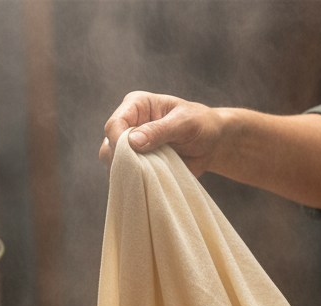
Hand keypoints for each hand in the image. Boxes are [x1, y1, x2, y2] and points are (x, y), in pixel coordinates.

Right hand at [99, 91, 223, 175]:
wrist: (211, 143)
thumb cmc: (200, 125)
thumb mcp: (183, 123)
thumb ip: (159, 131)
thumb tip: (133, 141)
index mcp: (136, 106)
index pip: (114, 124)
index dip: (118, 142)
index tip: (130, 157)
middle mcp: (129, 125)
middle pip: (109, 146)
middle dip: (121, 161)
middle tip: (141, 171)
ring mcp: (132, 147)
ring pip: (114, 163)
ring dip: (127, 174)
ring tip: (148, 177)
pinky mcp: (138, 164)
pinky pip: (127, 177)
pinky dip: (134, 183)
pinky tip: (147, 184)